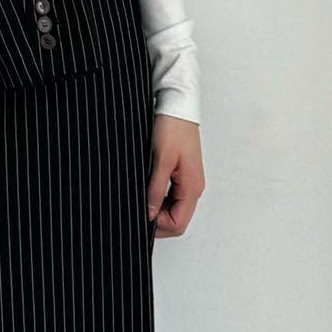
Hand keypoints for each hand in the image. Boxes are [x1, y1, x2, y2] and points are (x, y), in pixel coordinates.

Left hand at [147, 115, 203, 237]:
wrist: (177, 106)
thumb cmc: (173, 126)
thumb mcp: (160, 159)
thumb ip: (155, 189)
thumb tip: (149, 212)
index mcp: (192, 187)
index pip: (178, 223)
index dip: (158, 225)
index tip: (141, 216)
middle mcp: (194, 187)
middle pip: (177, 219)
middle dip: (157, 220)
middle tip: (138, 210)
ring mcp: (189, 181)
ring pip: (174, 209)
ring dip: (157, 210)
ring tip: (142, 198)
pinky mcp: (183, 174)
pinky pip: (172, 197)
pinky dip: (159, 199)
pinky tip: (148, 190)